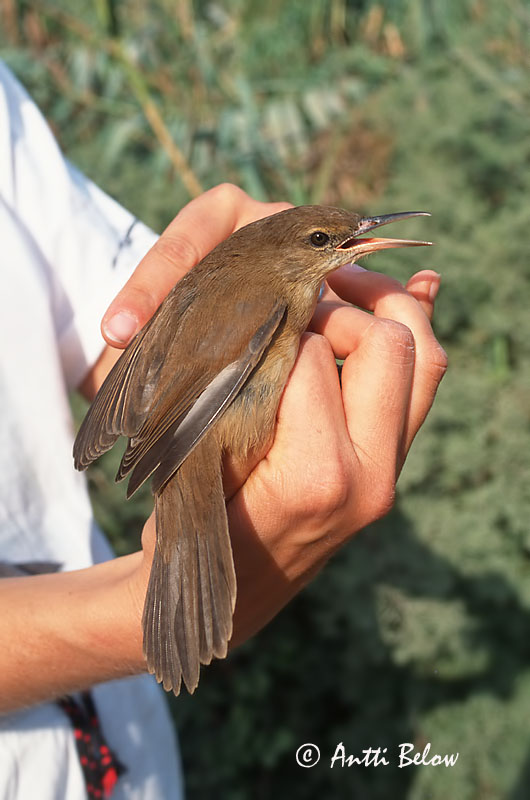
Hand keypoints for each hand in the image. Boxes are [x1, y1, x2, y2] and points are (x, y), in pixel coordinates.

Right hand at [93, 185, 444, 651]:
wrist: (234, 593)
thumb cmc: (201, 522)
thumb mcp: (203, 458)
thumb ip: (244, 389)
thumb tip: (287, 316)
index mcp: (317, 473)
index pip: (318, 351)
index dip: (285, 316)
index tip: (263, 300)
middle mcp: (371, 475)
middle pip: (391, 345)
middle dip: (351, 299)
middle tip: (311, 285)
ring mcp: (389, 473)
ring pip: (425, 361)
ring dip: (391, 310)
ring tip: (347, 286)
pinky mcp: (392, 467)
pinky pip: (421, 388)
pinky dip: (411, 337)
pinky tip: (396, 301)